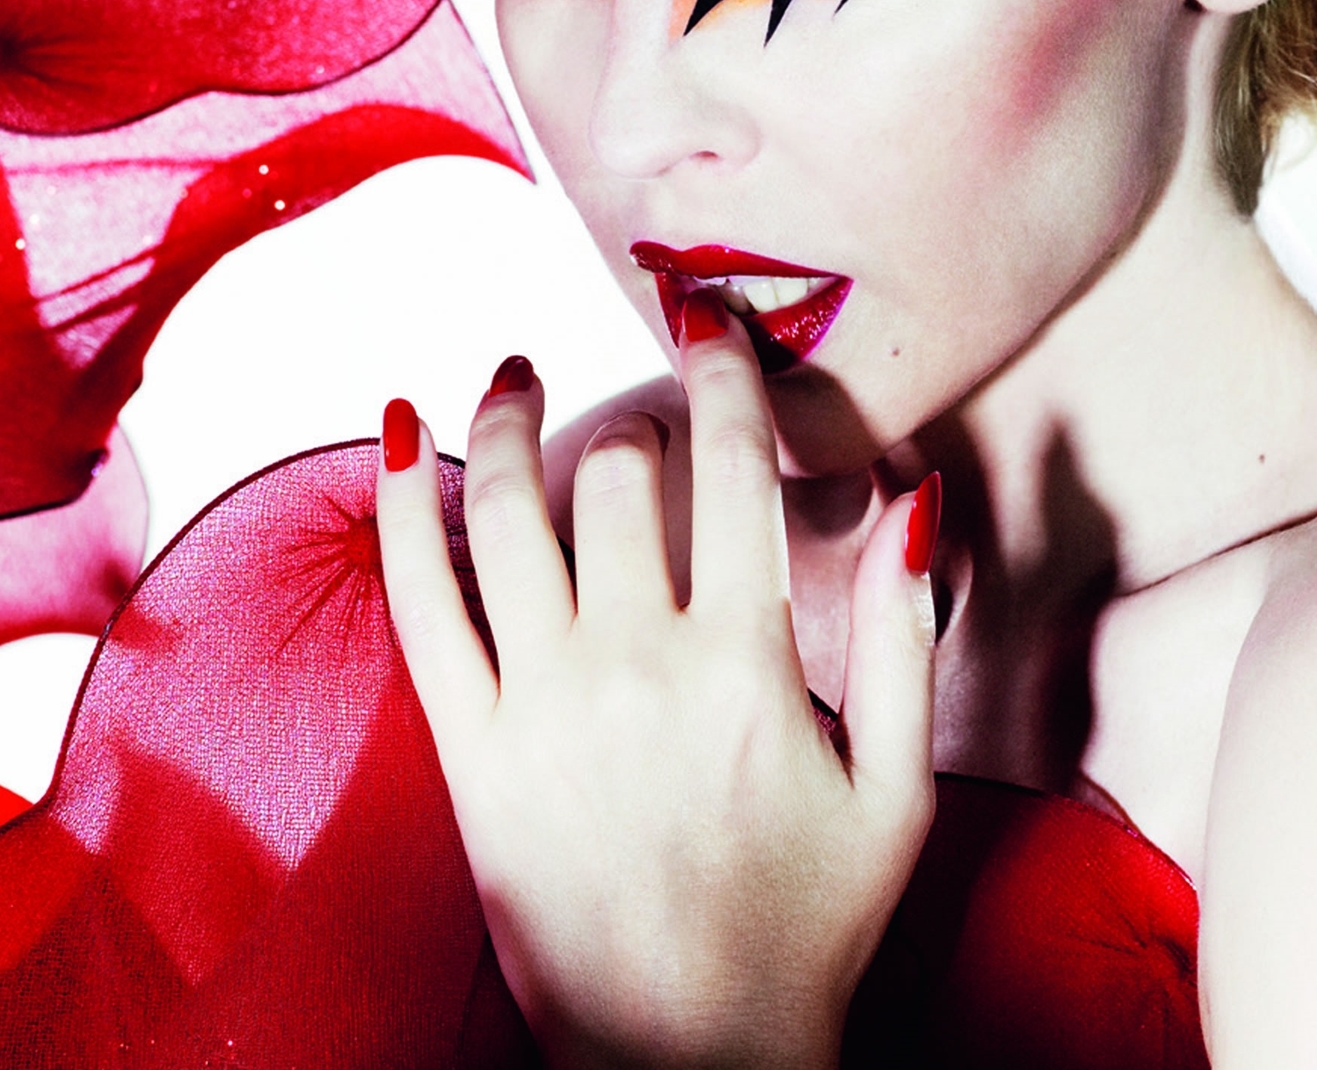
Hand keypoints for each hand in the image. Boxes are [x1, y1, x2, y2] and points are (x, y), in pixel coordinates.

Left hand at [375, 290, 939, 1069]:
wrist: (690, 1060)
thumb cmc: (806, 928)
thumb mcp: (900, 793)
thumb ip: (909, 639)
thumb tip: (915, 498)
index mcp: (747, 667)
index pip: (734, 469)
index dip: (723, 373)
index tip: (713, 321)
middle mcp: (635, 667)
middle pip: (619, 477)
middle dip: (637, 418)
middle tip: (649, 415)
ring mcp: (539, 707)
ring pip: (507, 514)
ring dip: (505, 420)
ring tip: (511, 372)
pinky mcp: (469, 755)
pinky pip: (419, 605)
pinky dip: (401, 511)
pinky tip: (404, 434)